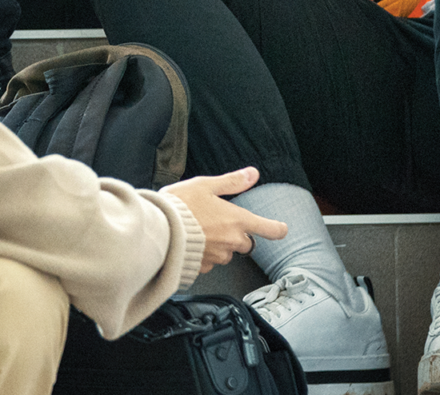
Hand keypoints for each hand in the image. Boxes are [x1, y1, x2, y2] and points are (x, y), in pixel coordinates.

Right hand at [161, 166, 289, 275]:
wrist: (158, 229)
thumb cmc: (180, 205)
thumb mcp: (205, 185)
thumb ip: (231, 182)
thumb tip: (253, 173)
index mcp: (237, 220)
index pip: (269, 229)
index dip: (277, 228)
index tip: (280, 228)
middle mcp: (232, 241)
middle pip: (247, 244)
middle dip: (237, 236)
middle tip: (219, 224)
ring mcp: (218, 256)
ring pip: (227, 254)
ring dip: (221, 246)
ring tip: (201, 233)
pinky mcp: (203, 267)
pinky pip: (210, 263)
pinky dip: (204, 255)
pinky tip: (191, 244)